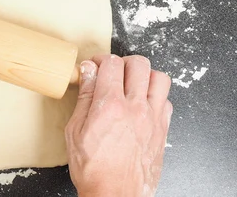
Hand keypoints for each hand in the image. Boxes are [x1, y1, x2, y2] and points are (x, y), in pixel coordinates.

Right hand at [65, 54, 171, 196]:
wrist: (114, 194)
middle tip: (112, 71)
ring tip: (131, 83)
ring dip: (144, 75)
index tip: (93, 67)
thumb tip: (87, 71)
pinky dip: (155, 95)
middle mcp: (135, 108)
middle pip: (138, 64)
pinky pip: (167, 101)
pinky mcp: (162, 130)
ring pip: (159, 78)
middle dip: (122, 62)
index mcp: (110, 105)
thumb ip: (85, 96)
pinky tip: (142, 103)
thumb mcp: (75, 129)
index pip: (110, 63)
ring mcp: (152, 118)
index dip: (99, 60)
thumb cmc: (93, 167)